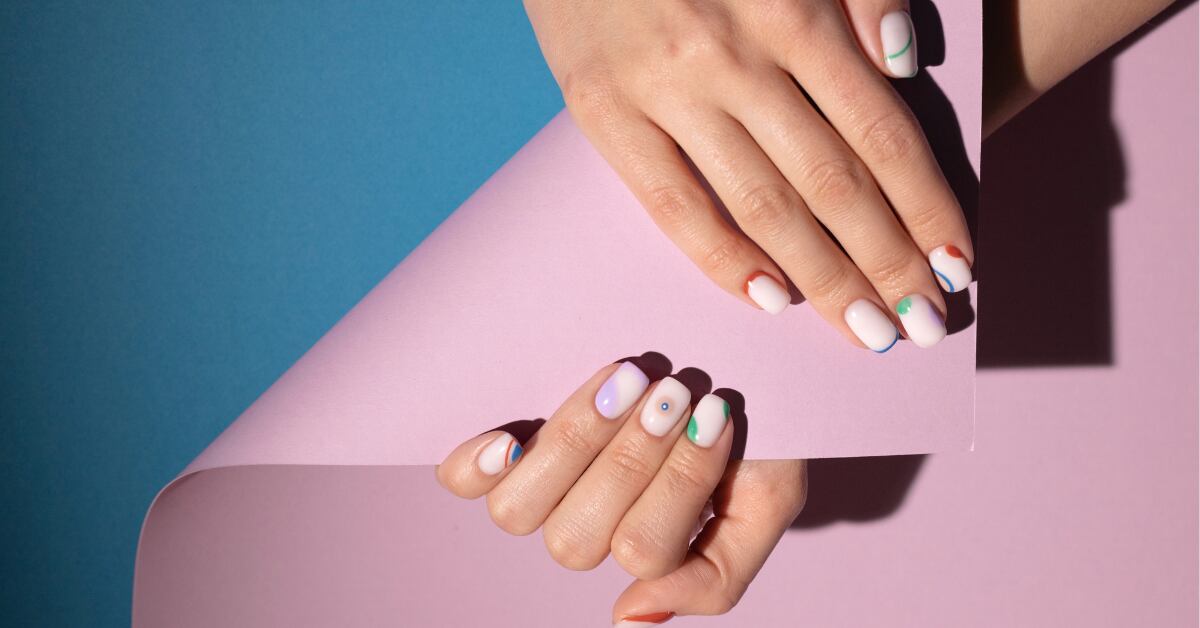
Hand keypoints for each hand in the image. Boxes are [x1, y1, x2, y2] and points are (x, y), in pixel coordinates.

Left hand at [436, 361, 807, 622]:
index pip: (641, 552)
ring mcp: (543, 485)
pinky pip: (461, 480)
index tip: (714, 412)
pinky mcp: (507, 441)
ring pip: (521, 513)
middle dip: (631, 461)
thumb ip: (717, 575)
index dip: (676, 481)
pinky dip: (479, 466)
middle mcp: (588, 522)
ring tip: (628, 384)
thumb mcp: (769, 499)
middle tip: (675, 392)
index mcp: (649, 546)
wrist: (729, 352)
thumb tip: (625, 617)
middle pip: (575, 540)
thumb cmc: (754, 425)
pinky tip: (510, 442)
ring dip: (574, 448)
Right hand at [524, 0, 973, 351]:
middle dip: (886, 261)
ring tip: (866, 331)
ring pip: (761, 205)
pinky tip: (768, 300)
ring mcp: (665, 89)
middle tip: (925, 324)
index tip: (959, 265)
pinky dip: (721, 258)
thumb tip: (905, 61)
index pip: (881, 131)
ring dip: (822, 277)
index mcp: (792, 6)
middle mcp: (734, 55)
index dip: (927, 205)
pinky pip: (670, 203)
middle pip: (831, 182)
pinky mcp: (603, 111)